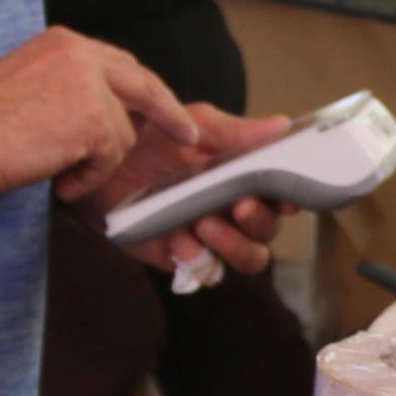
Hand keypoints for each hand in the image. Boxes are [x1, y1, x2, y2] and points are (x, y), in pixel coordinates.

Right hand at [0, 29, 153, 196]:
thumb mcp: (28, 87)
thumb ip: (69, 89)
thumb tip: (111, 114)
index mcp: (63, 42)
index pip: (121, 64)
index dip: (146, 90)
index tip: (165, 109)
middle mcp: (80, 53)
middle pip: (144, 84)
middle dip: (168, 114)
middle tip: (187, 137)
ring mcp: (90, 84)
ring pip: (124, 134)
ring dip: (97, 163)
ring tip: (59, 174)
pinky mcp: (94, 118)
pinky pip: (110, 158)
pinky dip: (89, 178)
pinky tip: (60, 183)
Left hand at [94, 103, 290, 273]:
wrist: (106, 164)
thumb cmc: (154, 139)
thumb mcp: (197, 125)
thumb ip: (238, 132)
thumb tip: (282, 126)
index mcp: (246, 179)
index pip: (283, 196)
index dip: (289, 199)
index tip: (283, 197)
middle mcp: (235, 212)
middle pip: (268, 231)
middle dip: (259, 220)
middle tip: (239, 205)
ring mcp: (212, 238)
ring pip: (248, 257)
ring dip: (234, 244)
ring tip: (206, 225)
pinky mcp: (185, 258)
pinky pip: (205, 270)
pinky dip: (196, 258)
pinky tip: (179, 241)